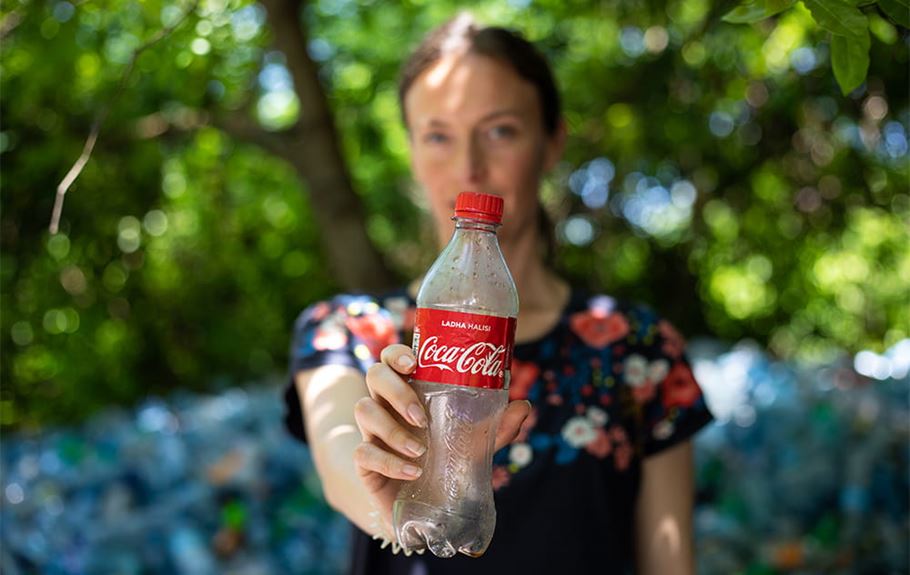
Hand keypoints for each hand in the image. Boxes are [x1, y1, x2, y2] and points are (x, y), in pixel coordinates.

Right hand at [353, 343, 530, 538]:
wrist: (426, 508)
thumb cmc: (448, 462)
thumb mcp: (476, 444)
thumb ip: (497, 426)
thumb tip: (523, 405)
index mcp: (409, 391)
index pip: (392, 359)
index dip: (397, 354)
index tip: (414, 363)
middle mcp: (386, 406)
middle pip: (374, 376)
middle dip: (396, 391)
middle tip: (421, 415)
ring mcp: (372, 433)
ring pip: (364, 411)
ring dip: (392, 429)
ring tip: (420, 449)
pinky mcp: (365, 464)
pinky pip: (364, 453)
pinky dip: (389, 462)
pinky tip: (413, 471)